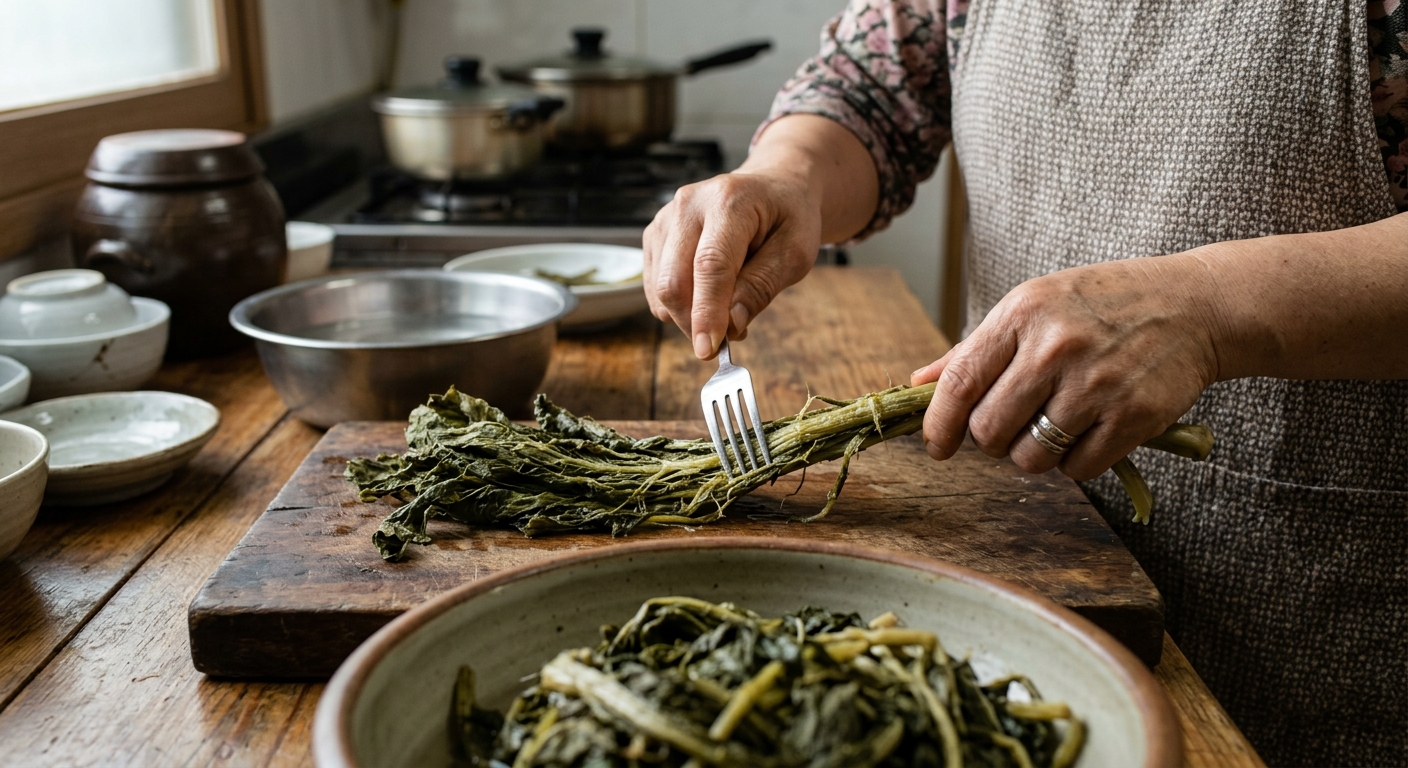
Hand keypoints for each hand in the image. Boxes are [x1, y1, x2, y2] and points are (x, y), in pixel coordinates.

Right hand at [643, 168, 821, 358]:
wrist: (774, 187)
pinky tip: (707, 297)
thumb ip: (762, 285)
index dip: (707, 312)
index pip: (710, 265)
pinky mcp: (656, 235)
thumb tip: (731, 323)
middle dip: (695, 323)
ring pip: (660, 288)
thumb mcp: (796, 252)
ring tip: (726, 310)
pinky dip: (679, 305)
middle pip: (674, 281)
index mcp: (730, 200)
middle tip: (728, 339)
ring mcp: (667, 218)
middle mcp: (690, 204)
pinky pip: (654, 286)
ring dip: (689, 316)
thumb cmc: (788, 217)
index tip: (709, 349)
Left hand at [910, 254, 1222, 479]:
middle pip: (989, 431)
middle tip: (1012, 426)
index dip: (938, 425)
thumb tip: (918, 384)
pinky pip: (1077, 469)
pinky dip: (1075, 462)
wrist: (1194, 305)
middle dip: (991, 441)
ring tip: (1053, 426)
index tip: (936, 445)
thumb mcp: (1034, 306)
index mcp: (1022, 314)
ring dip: (1033, 455)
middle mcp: (1056, 347)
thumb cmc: (1101, 305)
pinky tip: (1089, 432)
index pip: (959, 383)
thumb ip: (976, 349)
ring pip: (1030, 458)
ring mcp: (1097, 384)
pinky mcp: (1134, 416)